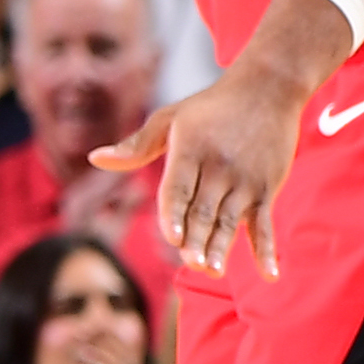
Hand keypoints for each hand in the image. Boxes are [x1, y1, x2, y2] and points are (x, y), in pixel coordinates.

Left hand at [96, 50, 310, 278]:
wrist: (267, 88)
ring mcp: (245, 180)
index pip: (179, 187)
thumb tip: (95, 159)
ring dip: (222, 247)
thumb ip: (136, 146)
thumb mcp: (170, 118)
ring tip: (213, 271)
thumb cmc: (210, 106)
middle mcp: (218, 166)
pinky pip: (265, 225)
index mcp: (191, 149)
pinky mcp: (266, 189)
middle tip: (192, 264)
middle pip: (204, 210)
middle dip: (197, 238)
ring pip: (230, 221)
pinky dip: (267, 251)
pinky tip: (269, 275)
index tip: (172, 238)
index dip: (175, 213)